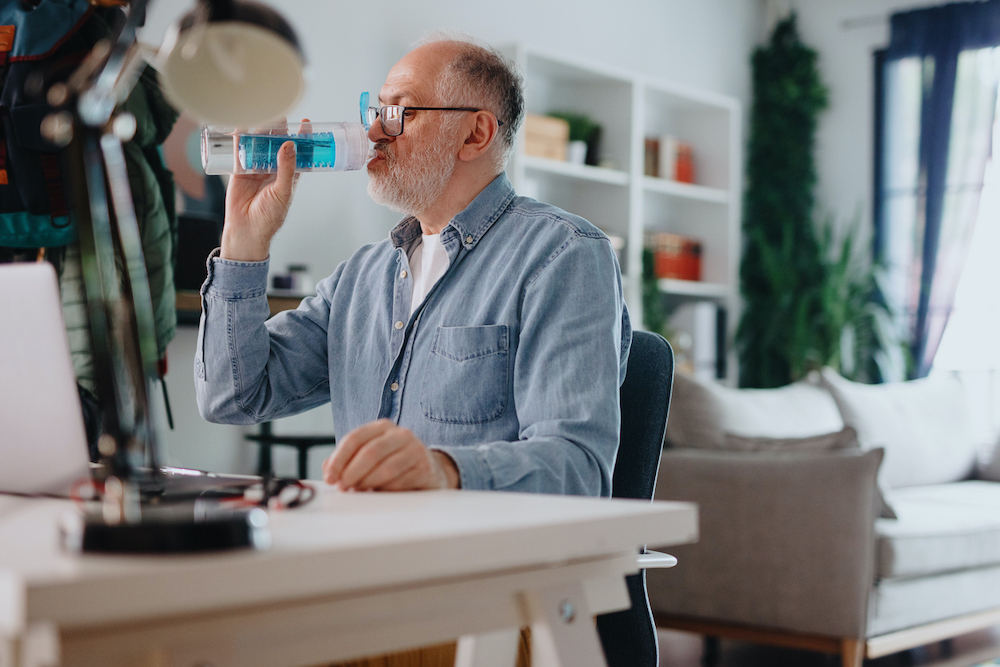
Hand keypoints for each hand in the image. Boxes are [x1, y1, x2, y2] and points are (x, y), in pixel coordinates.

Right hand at [220, 122, 302, 261]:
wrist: (247, 229)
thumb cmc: (270, 216)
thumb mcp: (283, 191)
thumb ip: (287, 169)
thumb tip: (290, 146)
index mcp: (289, 174)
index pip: (298, 151)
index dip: (302, 137)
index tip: (305, 122)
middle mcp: (274, 168)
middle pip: (277, 144)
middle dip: (279, 129)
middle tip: (280, 115)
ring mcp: (256, 168)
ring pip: (259, 145)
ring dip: (260, 131)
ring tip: (262, 116)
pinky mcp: (240, 170)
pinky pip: (240, 151)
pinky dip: (240, 138)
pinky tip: (241, 126)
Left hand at [322, 419, 459, 490]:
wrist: (431, 470)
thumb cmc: (394, 463)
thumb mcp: (371, 456)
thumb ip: (347, 460)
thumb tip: (328, 468)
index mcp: (383, 427)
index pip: (355, 438)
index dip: (339, 459)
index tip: (330, 478)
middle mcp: (401, 435)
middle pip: (370, 452)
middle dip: (351, 473)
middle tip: (343, 487)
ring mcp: (415, 450)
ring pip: (385, 468)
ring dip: (367, 483)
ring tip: (358, 491)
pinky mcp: (425, 469)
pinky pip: (400, 482)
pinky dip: (385, 491)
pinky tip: (378, 494)